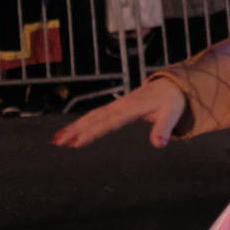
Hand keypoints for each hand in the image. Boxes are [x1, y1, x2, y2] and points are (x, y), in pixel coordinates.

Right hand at [53, 77, 185, 148]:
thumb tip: (159, 144)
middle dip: (75, 130)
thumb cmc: (172, 100)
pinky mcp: (116, 108)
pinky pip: (96, 116)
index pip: (108, 123)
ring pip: (91, 117)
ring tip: (57, 140)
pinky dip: (82, 123)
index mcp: (131, 108)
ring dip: (74, 127)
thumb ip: (164, 129)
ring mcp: (116, 106)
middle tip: (58, 143)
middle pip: (94, 119)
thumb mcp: (172, 114)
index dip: (92, 133)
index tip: (76, 142)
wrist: (171, 85)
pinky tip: (72, 132)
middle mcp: (120, 106)